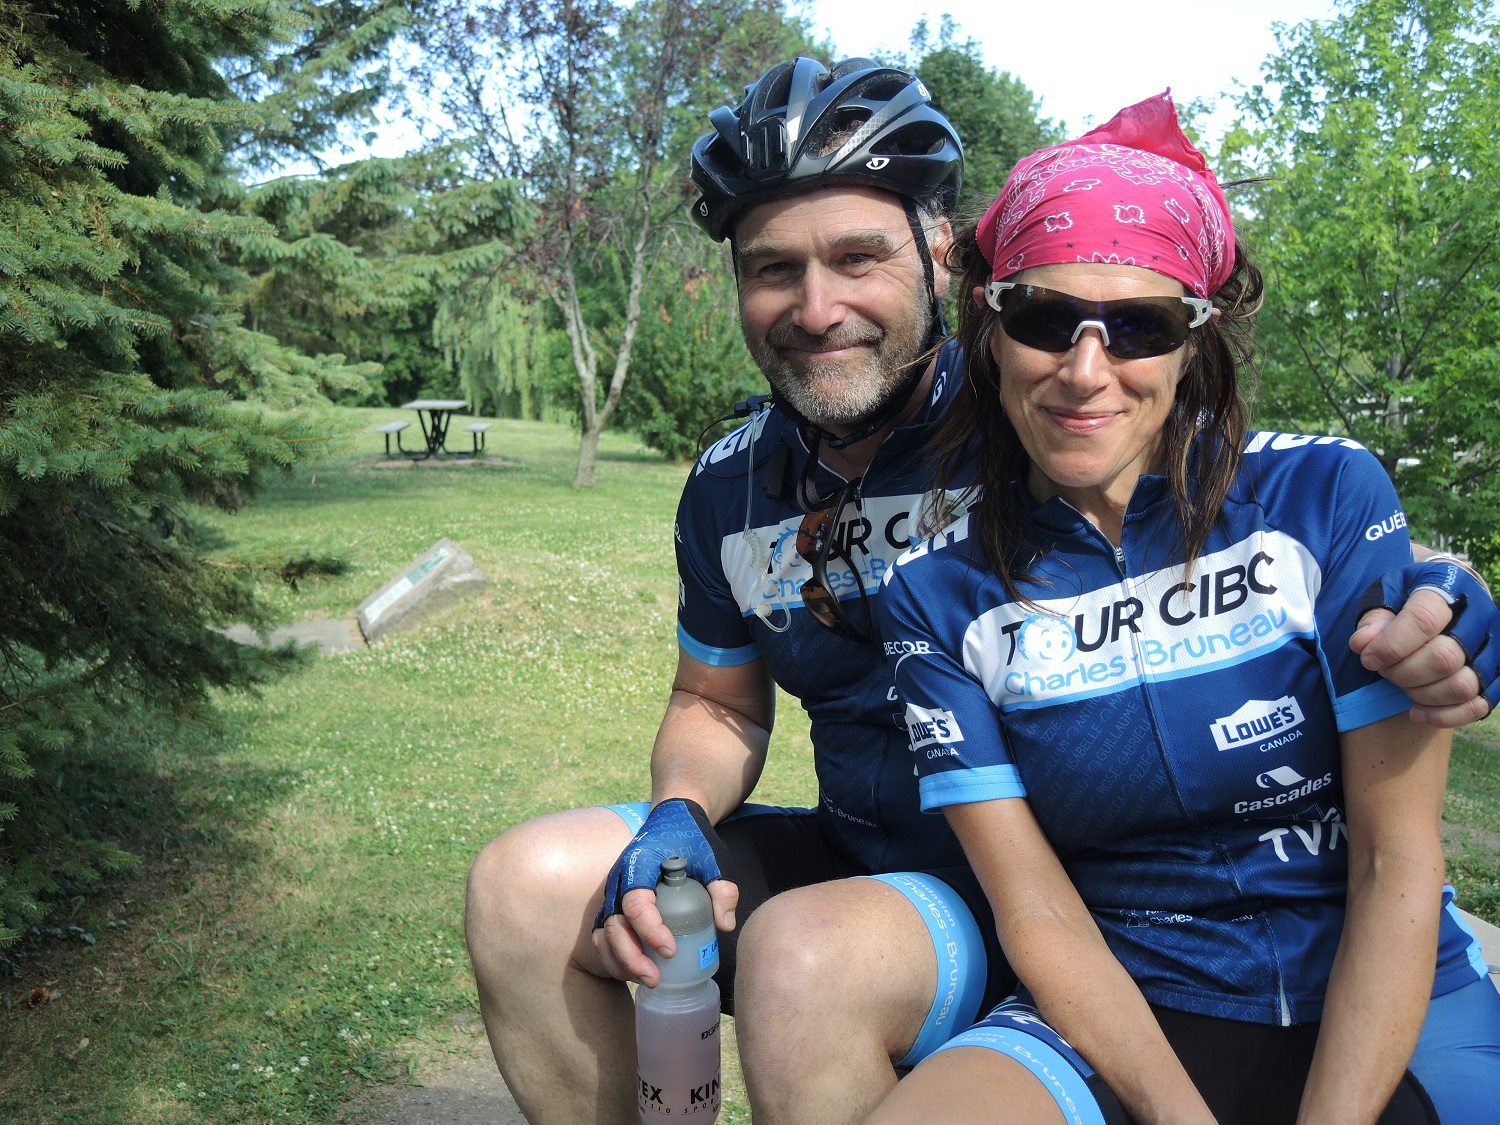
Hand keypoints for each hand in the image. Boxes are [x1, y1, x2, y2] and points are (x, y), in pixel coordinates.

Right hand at [591, 798, 737, 985]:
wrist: (673, 820)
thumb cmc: (692, 839)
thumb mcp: (713, 858)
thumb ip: (722, 888)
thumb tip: (724, 925)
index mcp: (640, 863)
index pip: (635, 902)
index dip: (649, 930)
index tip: (670, 950)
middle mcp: (619, 879)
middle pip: (613, 925)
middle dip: (630, 957)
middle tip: (655, 977)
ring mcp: (614, 893)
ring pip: (604, 934)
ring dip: (619, 962)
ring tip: (648, 979)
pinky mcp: (616, 904)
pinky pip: (605, 935)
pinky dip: (614, 957)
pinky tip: (635, 972)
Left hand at [1352, 559, 1497, 726]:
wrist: (1449, 598)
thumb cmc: (1410, 597)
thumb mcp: (1387, 594)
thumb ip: (1374, 617)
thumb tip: (1363, 643)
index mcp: (1449, 588)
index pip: (1424, 620)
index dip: (1391, 645)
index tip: (1368, 658)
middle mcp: (1481, 617)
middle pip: (1444, 658)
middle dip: (1403, 672)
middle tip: (1385, 670)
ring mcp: (1494, 648)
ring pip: (1462, 685)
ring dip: (1422, 694)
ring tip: (1402, 685)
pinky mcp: (1497, 675)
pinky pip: (1478, 706)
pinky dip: (1443, 715)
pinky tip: (1416, 711)